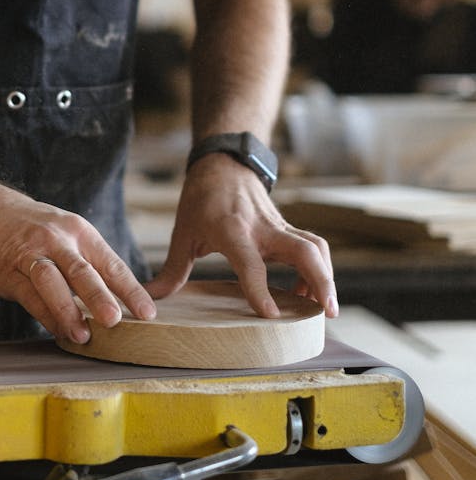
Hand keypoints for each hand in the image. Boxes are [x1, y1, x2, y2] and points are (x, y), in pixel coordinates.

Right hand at [0, 180, 156, 342]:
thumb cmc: (40, 230)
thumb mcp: (69, 234)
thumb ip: (91, 264)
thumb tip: (124, 301)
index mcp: (80, 231)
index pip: (111, 263)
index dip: (130, 290)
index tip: (148, 313)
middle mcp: (56, 240)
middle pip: (81, 270)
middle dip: (98, 296)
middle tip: (114, 320)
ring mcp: (31, 255)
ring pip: (51, 282)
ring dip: (67, 310)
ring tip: (83, 336)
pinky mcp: (9, 273)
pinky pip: (29, 297)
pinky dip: (45, 316)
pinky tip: (59, 332)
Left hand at [145, 155, 337, 318]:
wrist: (222, 164)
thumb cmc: (201, 199)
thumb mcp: (182, 232)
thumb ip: (172, 270)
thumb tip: (151, 298)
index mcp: (232, 229)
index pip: (251, 262)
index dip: (260, 289)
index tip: (271, 315)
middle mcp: (262, 227)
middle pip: (304, 250)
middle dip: (321, 281)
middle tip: (327, 313)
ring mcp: (279, 226)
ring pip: (316, 247)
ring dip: (326, 277)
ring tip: (324, 309)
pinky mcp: (288, 228)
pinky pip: (313, 247)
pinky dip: (320, 269)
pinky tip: (308, 292)